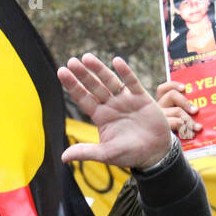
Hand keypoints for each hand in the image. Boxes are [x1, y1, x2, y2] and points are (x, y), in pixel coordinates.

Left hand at [59, 54, 173, 169]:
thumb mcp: (105, 154)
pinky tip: (117, 62)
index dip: (73, 86)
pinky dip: (125, 72)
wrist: (154, 153)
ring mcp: (125, 100)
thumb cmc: (128, 154)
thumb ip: (86, 152)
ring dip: (99, 70)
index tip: (61, 72)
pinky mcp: (141, 98)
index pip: (83, 98)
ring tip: (87, 58)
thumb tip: (63, 158)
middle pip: (94, 87)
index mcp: (100, 116)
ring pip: (110, 81)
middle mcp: (111, 105)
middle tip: (71, 61)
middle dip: (83, 75)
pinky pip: (132, 83)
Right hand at [156, 80, 202, 140]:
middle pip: (171, 96)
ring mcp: (159, 121)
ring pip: (175, 110)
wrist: (169, 155)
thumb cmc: (180, 134)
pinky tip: (191, 135)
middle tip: (196, 111)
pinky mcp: (163, 131)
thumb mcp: (182, 119)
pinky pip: (175, 124)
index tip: (185, 88)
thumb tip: (198, 106)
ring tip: (198, 128)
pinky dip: (185, 129)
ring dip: (189, 119)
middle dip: (186, 101)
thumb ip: (186, 110)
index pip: (162, 90)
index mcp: (161, 105)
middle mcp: (158, 111)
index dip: (173, 85)